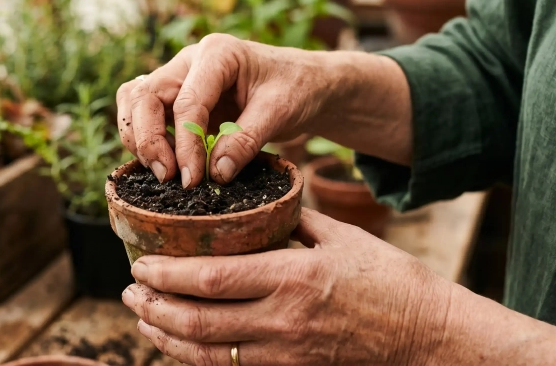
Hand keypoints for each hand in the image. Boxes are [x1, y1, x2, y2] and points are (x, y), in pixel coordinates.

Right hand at [116, 34, 336, 186]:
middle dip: (148, 140)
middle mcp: (189, 62)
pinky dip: (146, 140)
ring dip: (140, 138)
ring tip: (163, 173)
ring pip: (135, 102)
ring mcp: (179, 79)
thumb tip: (216, 173)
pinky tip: (165, 165)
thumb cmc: (297, 89)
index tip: (193, 178)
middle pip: (144, 96)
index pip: (186, 102)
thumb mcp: (280, 112)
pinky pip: (145, 115)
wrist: (307, 84)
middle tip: (168, 178)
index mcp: (217, 54)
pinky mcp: (177, 99)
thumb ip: (246, 140)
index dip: (185, 144)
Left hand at [121, 208, 455, 365]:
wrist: (425, 334)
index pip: (212, 279)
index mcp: (292, 277)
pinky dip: (197, 358)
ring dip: (167, 336)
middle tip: (130, 290)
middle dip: (155, 306)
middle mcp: (282, 320)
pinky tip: (178, 344)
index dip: (168, 274)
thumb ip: (292, 221)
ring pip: (209, 352)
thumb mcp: (340, 236)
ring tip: (142, 317)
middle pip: (200, 321)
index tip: (141, 262)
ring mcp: (286, 352)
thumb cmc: (387, 278)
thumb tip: (255, 204)